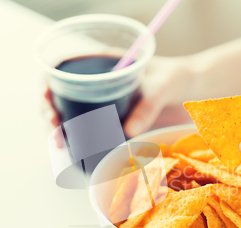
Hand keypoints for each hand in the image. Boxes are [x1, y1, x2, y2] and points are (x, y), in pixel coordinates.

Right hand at [43, 56, 193, 139]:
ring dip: (60, 128)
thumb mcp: (163, 87)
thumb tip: (127, 131)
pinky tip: (73, 151)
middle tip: (54, 130)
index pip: (63, 69)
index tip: (46, 99)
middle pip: (60, 94)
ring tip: (58, 144)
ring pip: (70, 113)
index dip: (47, 83)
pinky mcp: (112, 121)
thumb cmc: (177, 79)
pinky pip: (88, 129)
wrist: (194, 91)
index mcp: (103, 63)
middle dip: (49, 111)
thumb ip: (147, 106)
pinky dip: (77, 139)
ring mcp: (103, 102)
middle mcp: (97, 82)